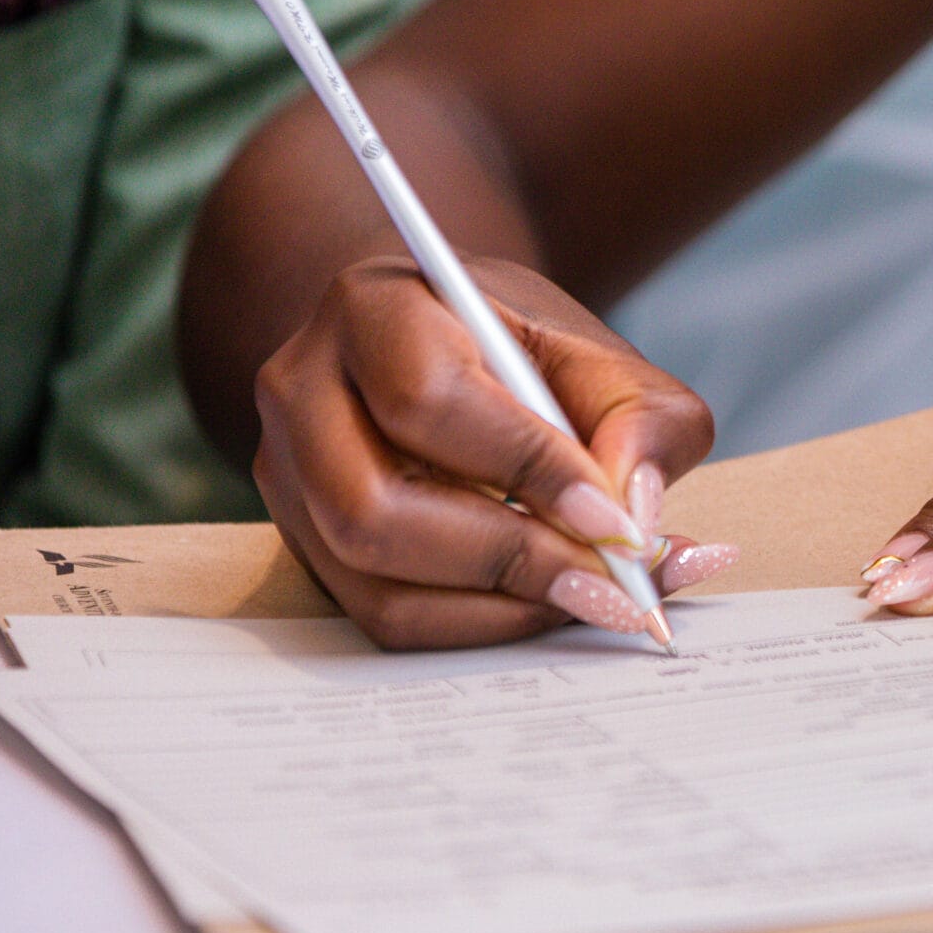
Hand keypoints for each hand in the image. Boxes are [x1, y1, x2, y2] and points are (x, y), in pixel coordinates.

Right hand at [251, 254, 726, 648]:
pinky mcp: (306, 541)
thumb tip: (634, 516)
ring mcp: (289, 473)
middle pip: (372, 508)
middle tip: (613, 581)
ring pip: (372, 576)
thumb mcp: (603, 360)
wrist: (445, 351)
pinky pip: (383, 614)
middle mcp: (304, 390)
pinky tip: (549, 602)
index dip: (527, 470)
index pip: (428, 401)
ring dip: (499, 604)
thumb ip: (642, 421)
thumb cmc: (524, 354)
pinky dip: (481, 623)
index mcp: (376, 309)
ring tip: (595, 595)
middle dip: (509, 558)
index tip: (615, 521)